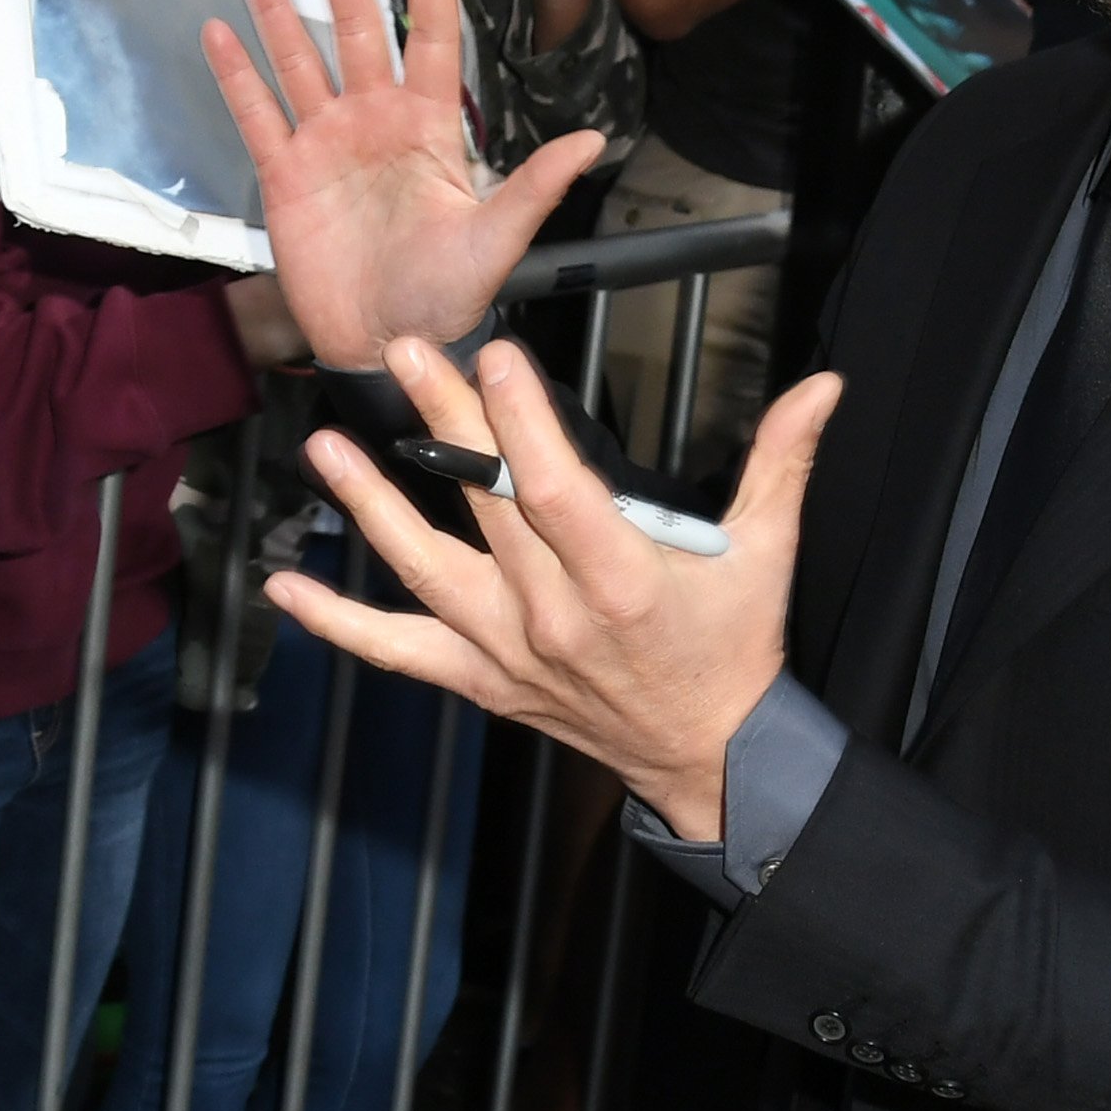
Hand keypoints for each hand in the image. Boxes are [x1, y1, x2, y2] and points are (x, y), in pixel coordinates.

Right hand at [205, 0, 603, 369]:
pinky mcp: (284, 175)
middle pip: (354, 34)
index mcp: (429, 126)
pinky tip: (217, 31)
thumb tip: (592, 140)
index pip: (429, 42)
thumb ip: (533, 186)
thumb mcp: (496, 241)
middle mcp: (374, 121)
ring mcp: (326, 143)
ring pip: (298, 62)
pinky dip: (237, 76)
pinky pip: (257, 116)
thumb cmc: (447, 294)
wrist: (386, 343)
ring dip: (276, 10)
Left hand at [275, 335, 839, 839]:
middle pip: (489, 510)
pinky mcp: (480, 679)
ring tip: (328, 446)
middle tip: (408, 355)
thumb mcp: (767, 552)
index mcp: (623, 582)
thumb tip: (824, 385)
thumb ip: (782, 461)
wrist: (705, 755)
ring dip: (370, 508)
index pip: (559, 493)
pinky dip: (339, 624)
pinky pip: (398, 652)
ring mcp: (508, 653)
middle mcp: (555, 618)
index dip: (523, 425)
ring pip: (427, 570)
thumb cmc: (731, 645)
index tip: (497, 358)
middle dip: (445, 426)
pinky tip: (286, 588)